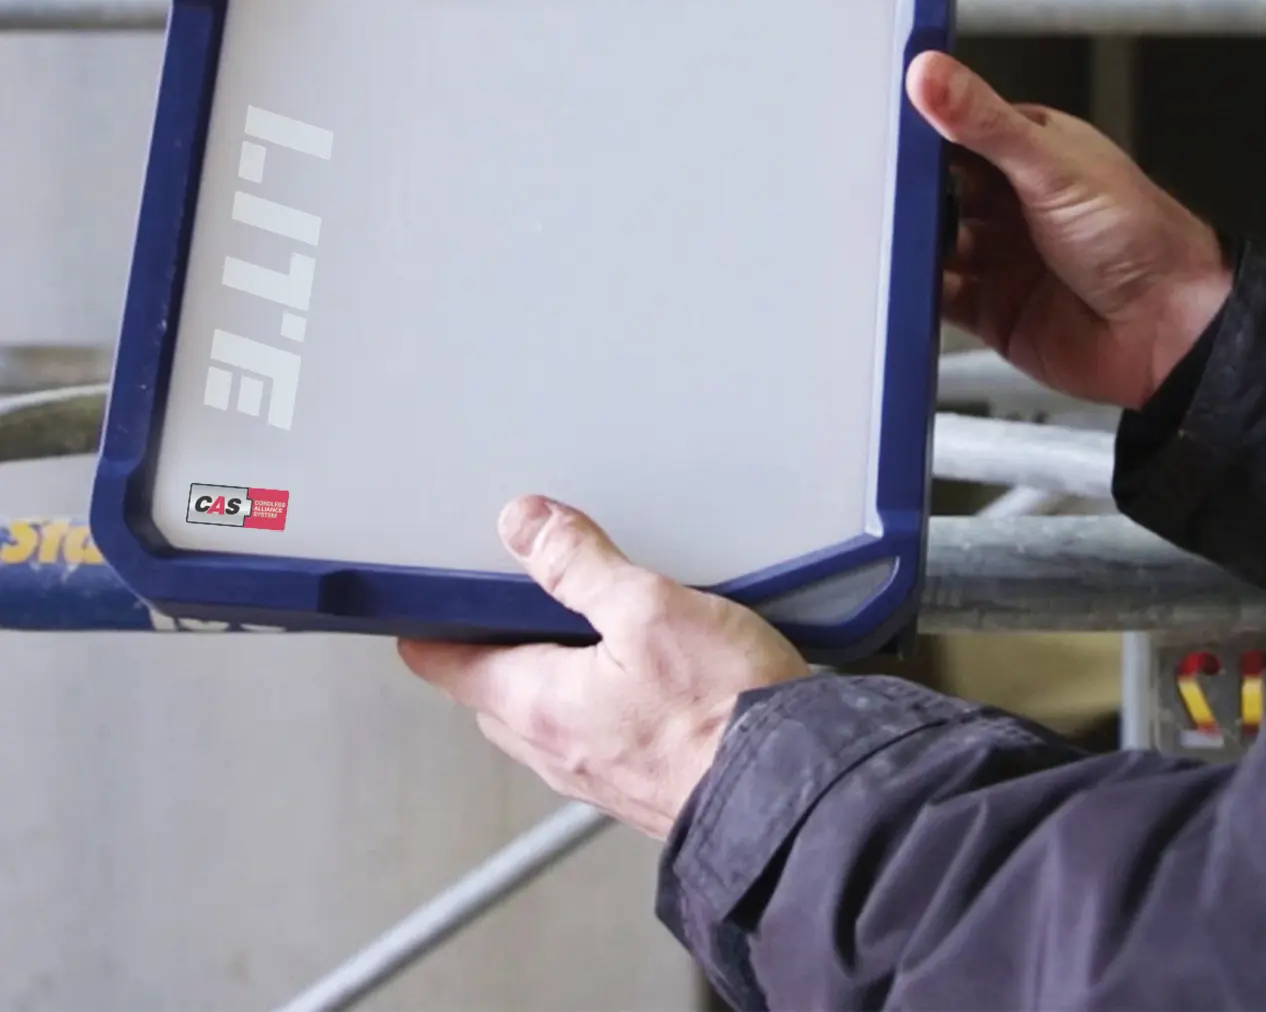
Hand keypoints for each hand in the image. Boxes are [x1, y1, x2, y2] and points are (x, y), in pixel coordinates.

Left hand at [399, 496, 809, 838]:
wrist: (792, 794)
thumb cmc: (725, 714)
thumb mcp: (650, 609)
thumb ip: (579, 564)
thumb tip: (526, 524)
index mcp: (539, 706)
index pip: (447, 666)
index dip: (428, 626)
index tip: (420, 599)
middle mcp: (558, 750)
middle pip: (492, 692)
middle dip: (489, 645)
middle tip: (499, 596)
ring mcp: (599, 772)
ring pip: (543, 715)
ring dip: (542, 672)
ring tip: (572, 622)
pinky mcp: (643, 780)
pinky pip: (591, 732)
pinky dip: (589, 696)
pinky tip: (635, 670)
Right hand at [907, 51, 1230, 409]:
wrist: (1170, 333)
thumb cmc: (1143, 239)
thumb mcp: (1053, 165)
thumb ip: (985, 121)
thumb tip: (932, 73)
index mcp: (1031, 153)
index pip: (957, 130)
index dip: (918, 128)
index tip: (873, 124)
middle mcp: (1011, 203)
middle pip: (936, 190)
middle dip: (904, 191)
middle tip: (861, 183)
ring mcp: (999, 257)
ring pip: (930, 242)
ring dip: (907, 240)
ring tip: (876, 233)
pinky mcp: (989, 308)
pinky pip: (935, 295)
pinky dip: (913, 289)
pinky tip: (897, 279)